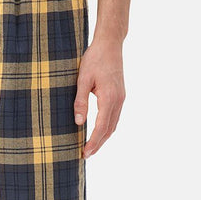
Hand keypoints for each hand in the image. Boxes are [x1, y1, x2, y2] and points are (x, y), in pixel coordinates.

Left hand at [74, 37, 125, 158]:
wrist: (110, 44)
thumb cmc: (94, 59)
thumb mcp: (82, 79)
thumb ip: (80, 102)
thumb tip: (78, 123)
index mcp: (109, 97)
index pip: (102, 126)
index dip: (93, 142)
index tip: (85, 152)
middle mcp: (118, 100)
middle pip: (109, 129)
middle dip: (98, 144)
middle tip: (86, 155)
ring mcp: (121, 98)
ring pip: (113, 125)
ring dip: (103, 138)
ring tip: (91, 148)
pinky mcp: (120, 95)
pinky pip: (115, 117)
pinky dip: (107, 128)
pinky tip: (99, 133)